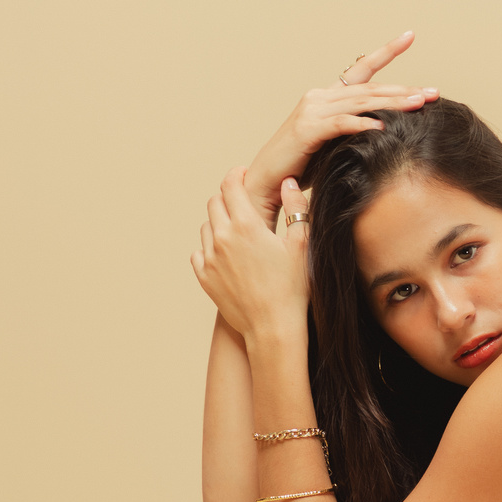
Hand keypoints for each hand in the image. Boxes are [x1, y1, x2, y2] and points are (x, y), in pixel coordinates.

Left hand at [192, 167, 310, 343]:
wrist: (273, 327)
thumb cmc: (293, 288)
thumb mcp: (301, 244)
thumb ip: (296, 208)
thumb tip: (286, 182)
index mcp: (246, 225)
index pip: (231, 185)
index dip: (237, 175)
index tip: (242, 174)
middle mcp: (222, 238)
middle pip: (215, 202)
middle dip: (228, 198)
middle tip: (243, 205)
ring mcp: (210, 258)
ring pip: (206, 227)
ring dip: (219, 224)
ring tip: (238, 233)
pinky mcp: (204, 277)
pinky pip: (199, 252)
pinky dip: (210, 249)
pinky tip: (227, 256)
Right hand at [244, 30, 438, 225]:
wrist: (267, 182)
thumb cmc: (301, 168)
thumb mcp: (334, 145)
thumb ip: (355, 133)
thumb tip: (387, 133)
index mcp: (327, 98)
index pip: (361, 70)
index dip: (386, 52)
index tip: (409, 37)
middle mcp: (319, 97)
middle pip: (369, 88)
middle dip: (403, 89)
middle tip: (433, 92)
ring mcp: (312, 110)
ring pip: (360, 102)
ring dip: (392, 103)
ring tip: (419, 103)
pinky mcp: (307, 129)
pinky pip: (342, 124)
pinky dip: (364, 125)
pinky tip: (384, 128)